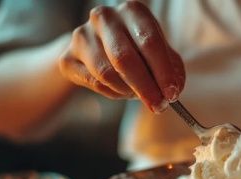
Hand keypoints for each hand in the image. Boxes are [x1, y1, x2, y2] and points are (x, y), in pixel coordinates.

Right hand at [59, 0, 184, 112]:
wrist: (100, 48)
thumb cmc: (138, 50)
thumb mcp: (160, 54)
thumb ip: (172, 69)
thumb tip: (173, 90)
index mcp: (133, 11)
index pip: (149, 41)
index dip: (163, 71)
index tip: (172, 94)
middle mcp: (105, 17)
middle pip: (125, 58)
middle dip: (146, 88)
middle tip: (159, 106)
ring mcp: (82, 35)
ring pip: (107, 74)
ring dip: (128, 91)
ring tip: (138, 93)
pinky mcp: (68, 58)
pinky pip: (95, 83)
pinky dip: (113, 93)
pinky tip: (121, 90)